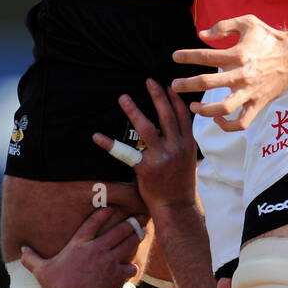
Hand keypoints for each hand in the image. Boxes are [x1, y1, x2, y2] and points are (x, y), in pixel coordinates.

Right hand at [20, 207, 146, 287]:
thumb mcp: (43, 272)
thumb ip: (32, 259)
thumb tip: (21, 250)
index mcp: (80, 244)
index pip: (93, 221)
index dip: (104, 212)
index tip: (113, 206)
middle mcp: (97, 248)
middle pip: (119, 229)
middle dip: (131, 220)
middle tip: (141, 213)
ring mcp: (110, 260)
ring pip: (128, 243)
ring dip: (137, 236)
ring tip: (144, 229)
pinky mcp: (118, 274)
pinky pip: (130, 267)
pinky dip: (132, 267)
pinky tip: (132, 267)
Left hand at [93, 80, 197, 212]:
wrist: (176, 207)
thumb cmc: (181, 182)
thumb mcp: (189, 158)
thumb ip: (182, 141)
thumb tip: (177, 122)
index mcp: (188, 144)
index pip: (183, 116)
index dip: (175, 99)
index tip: (169, 85)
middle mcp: (176, 148)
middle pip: (166, 116)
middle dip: (158, 97)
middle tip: (149, 81)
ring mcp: (161, 157)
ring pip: (147, 128)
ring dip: (134, 111)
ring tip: (124, 98)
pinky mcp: (145, 168)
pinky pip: (125, 153)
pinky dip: (109, 144)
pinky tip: (97, 136)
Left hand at [171, 15, 287, 131]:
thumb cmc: (269, 37)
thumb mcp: (247, 22)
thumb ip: (223, 26)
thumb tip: (202, 34)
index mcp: (238, 54)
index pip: (206, 57)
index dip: (187, 56)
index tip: (175, 57)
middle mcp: (242, 74)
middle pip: (208, 82)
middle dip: (187, 84)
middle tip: (174, 85)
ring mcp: (250, 92)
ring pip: (223, 107)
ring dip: (204, 109)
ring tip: (193, 107)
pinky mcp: (258, 104)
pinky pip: (242, 122)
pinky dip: (228, 125)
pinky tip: (217, 120)